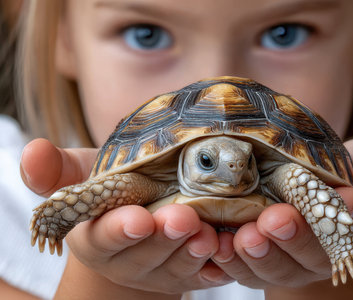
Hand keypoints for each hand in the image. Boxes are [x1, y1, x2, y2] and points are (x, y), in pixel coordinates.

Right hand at [21, 139, 232, 296]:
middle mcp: (130, 260)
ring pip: (180, 267)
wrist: (141, 221)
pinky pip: (209, 274)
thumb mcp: (86, 178)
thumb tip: (32, 151)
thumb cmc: (114, 194)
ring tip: (210, 234)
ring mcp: (163, 271)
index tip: (138, 218)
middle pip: (147, 255)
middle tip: (183, 219)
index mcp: (97, 238)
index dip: (120, 230)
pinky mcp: (193, 273)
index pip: (105, 238)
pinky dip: (220, 264)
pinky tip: (231, 247)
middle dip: (165, 239)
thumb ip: (60, 171)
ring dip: (195, 252)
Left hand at [211, 134, 352, 288]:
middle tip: (276, 220)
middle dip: (297, 238)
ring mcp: (301, 262)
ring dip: (261, 255)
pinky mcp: (270, 262)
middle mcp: (337, 252)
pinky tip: (218, 246)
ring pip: (281, 267)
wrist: (326, 191)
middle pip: (318, 252)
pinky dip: (232, 263)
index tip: (345, 201)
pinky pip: (250, 270)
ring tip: (243, 237)